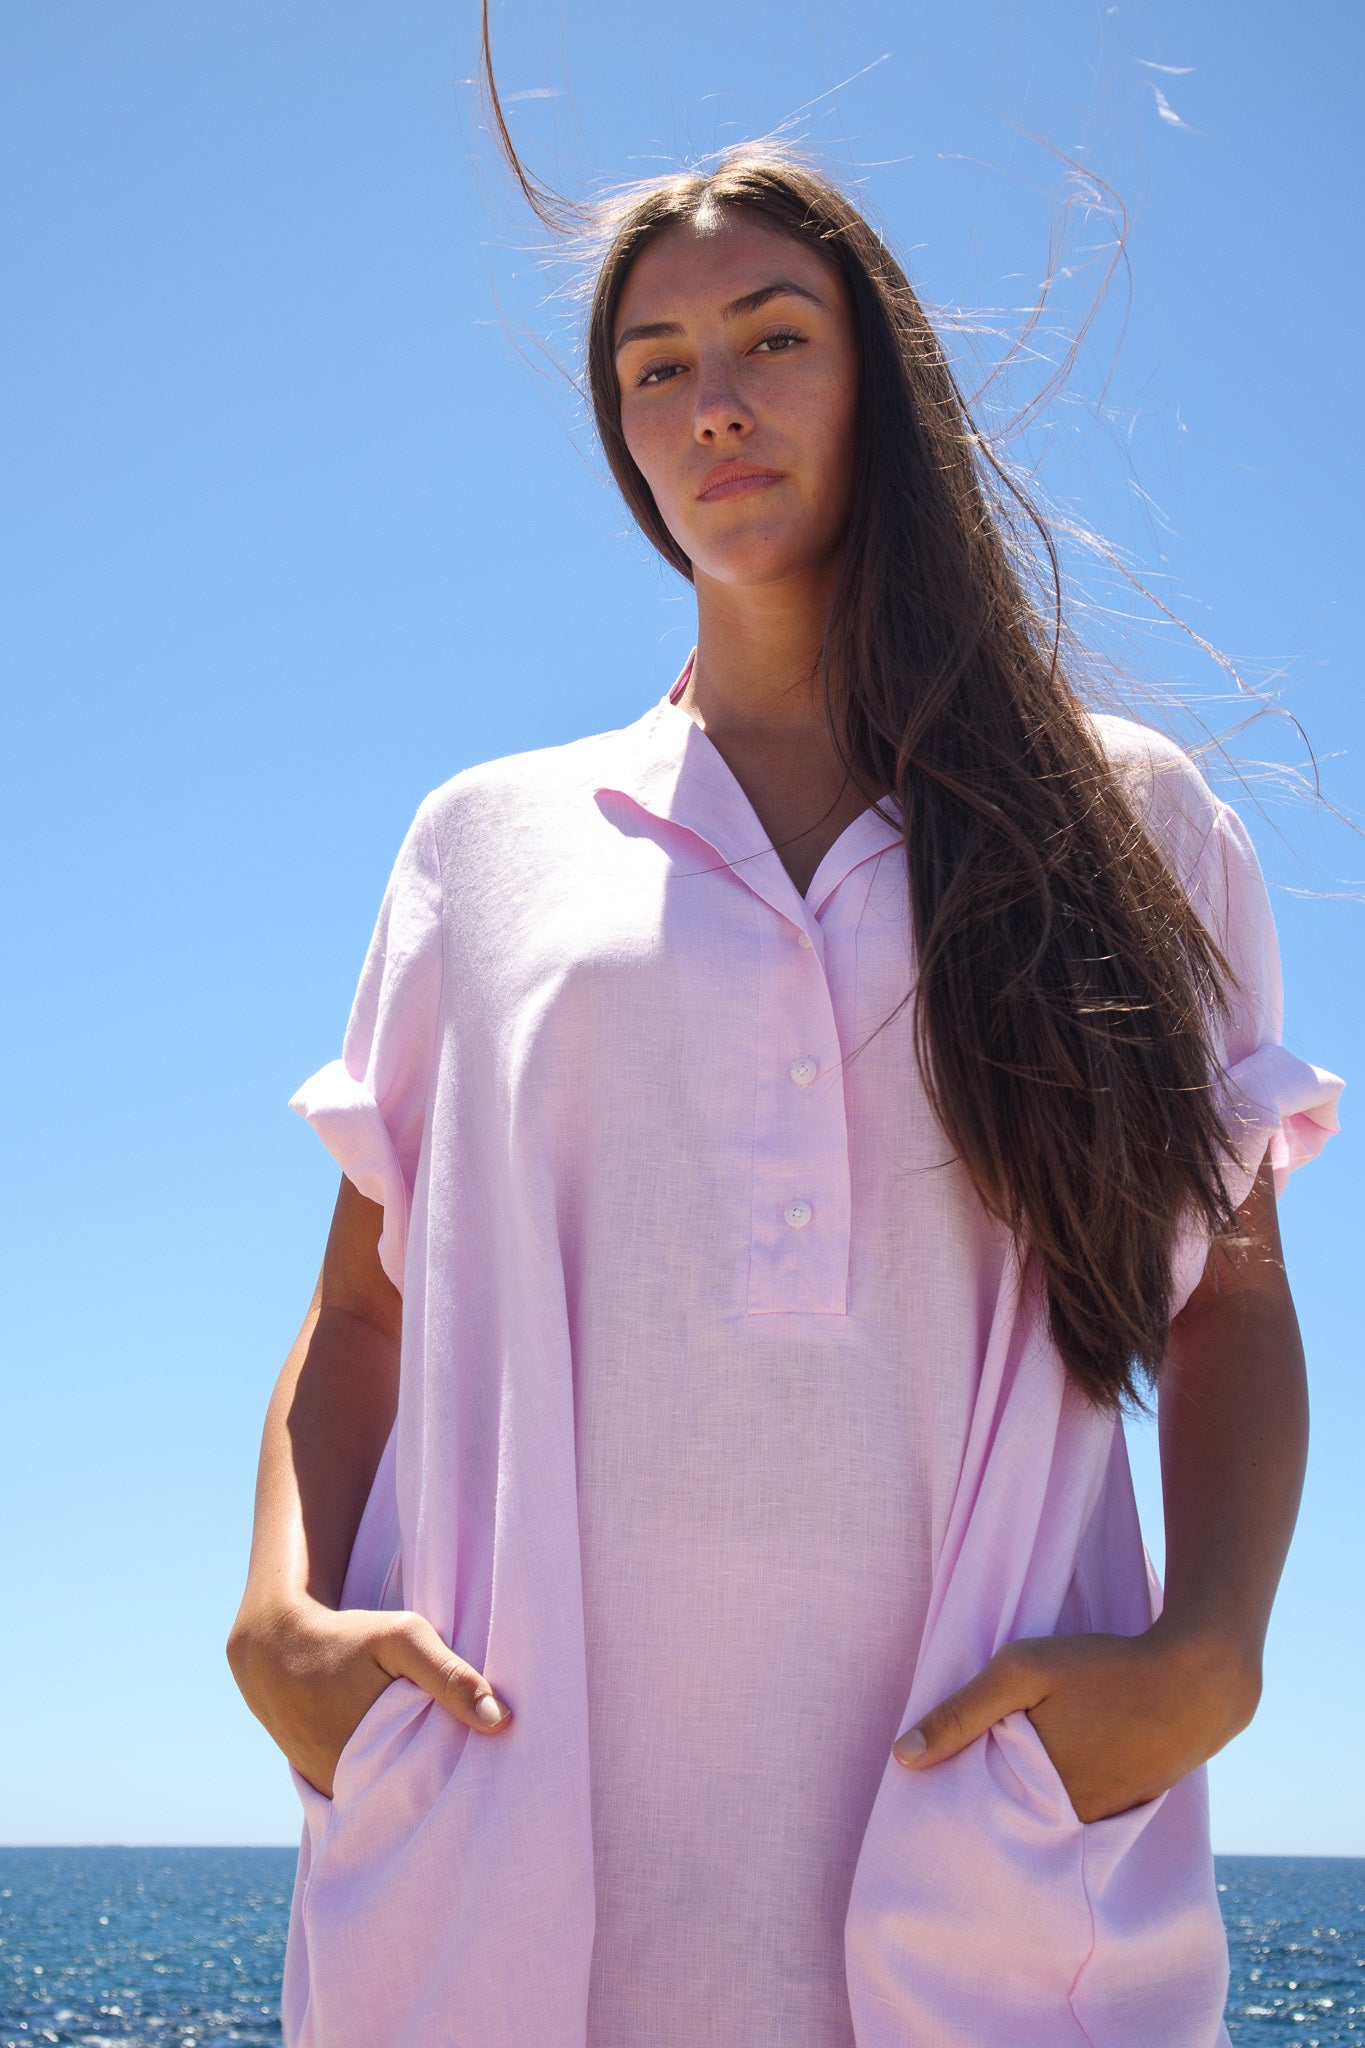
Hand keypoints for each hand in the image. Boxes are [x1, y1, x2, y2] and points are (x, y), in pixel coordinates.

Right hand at [227, 1597, 511, 1799]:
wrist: (273, 1648)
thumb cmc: (344, 1638)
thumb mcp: (401, 1639)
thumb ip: (449, 1675)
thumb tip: (500, 1720)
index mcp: (372, 1754)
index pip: (435, 1786)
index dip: (463, 1778)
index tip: (491, 1768)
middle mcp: (347, 1784)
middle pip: (410, 1796)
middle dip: (439, 1785)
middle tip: (471, 1768)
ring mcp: (330, 1790)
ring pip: (385, 1797)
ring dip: (410, 1784)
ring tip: (439, 1763)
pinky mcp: (321, 1786)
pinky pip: (362, 1793)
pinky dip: (383, 1782)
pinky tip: (402, 1761)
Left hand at [891, 1625, 1259, 1822]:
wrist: (1198, 1682)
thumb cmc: (1104, 1669)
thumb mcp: (1022, 1672)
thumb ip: (961, 1713)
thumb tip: (903, 1759)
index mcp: (1037, 1792)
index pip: (976, 1812)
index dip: (953, 1798)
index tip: (930, 1789)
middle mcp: (1069, 1819)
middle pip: (1011, 1817)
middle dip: (986, 1804)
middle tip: (961, 1781)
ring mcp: (1102, 1816)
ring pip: (1046, 1815)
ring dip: (1026, 1798)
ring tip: (1005, 1769)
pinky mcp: (1126, 1805)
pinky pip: (1078, 1809)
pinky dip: (1061, 1793)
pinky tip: (1057, 1763)